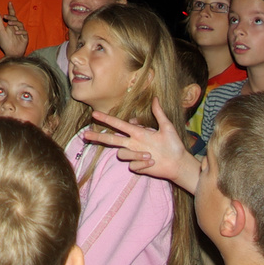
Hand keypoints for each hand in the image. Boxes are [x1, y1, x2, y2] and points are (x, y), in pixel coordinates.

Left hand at [0, 2, 27, 56]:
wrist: (10, 53)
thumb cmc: (5, 43)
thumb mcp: (0, 30)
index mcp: (11, 26)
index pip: (12, 15)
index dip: (11, 9)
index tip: (9, 3)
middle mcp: (16, 28)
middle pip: (16, 19)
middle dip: (11, 17)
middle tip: (5, 17)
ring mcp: (21, 32)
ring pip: (20, 24)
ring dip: (15, 23)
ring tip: (9, 23)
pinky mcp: (25, 38)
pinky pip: (24, 32)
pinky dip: (20, 31)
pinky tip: (16, 32)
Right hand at [83, 98, 199, 190]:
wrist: (179, 163)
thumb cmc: (173, 145)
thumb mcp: (167, 127)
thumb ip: (159, 113)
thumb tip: (156, 98)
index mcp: (138, 133)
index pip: (118, 124)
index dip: (107, 119)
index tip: (94, 114)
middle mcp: (133, 143)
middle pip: (111, 139)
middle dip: (98, 137)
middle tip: (84, 135)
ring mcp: (134, 155)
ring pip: (122, 154)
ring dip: (136, 155)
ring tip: (151, 155)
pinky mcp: (138, 167)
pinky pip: (133, 165)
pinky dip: (143, 163)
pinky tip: (153, 163)